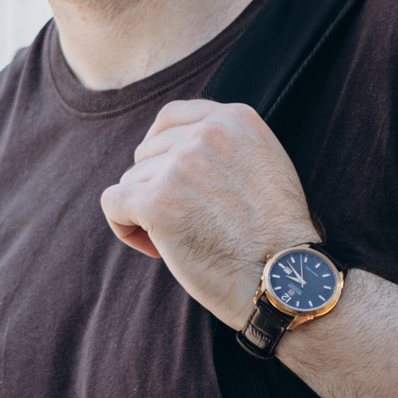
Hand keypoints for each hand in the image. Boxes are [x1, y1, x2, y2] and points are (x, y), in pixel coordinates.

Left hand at [99, 100, 320, 327]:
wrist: (283, 280)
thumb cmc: (275, 236)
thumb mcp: (264, 164)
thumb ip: (225, 144)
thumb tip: (174, 144)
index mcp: (235, 119)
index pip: (170, 117)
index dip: (161, 148)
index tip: (168, 178)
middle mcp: (206, 133)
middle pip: (148, 152)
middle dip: (158, 186)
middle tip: (189, 223)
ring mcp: (180, 165)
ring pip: (132, 180)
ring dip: (147, 212)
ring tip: (184, 240)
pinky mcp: (156, 200)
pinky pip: (113, 204)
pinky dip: (126, 228)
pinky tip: (157, 249)